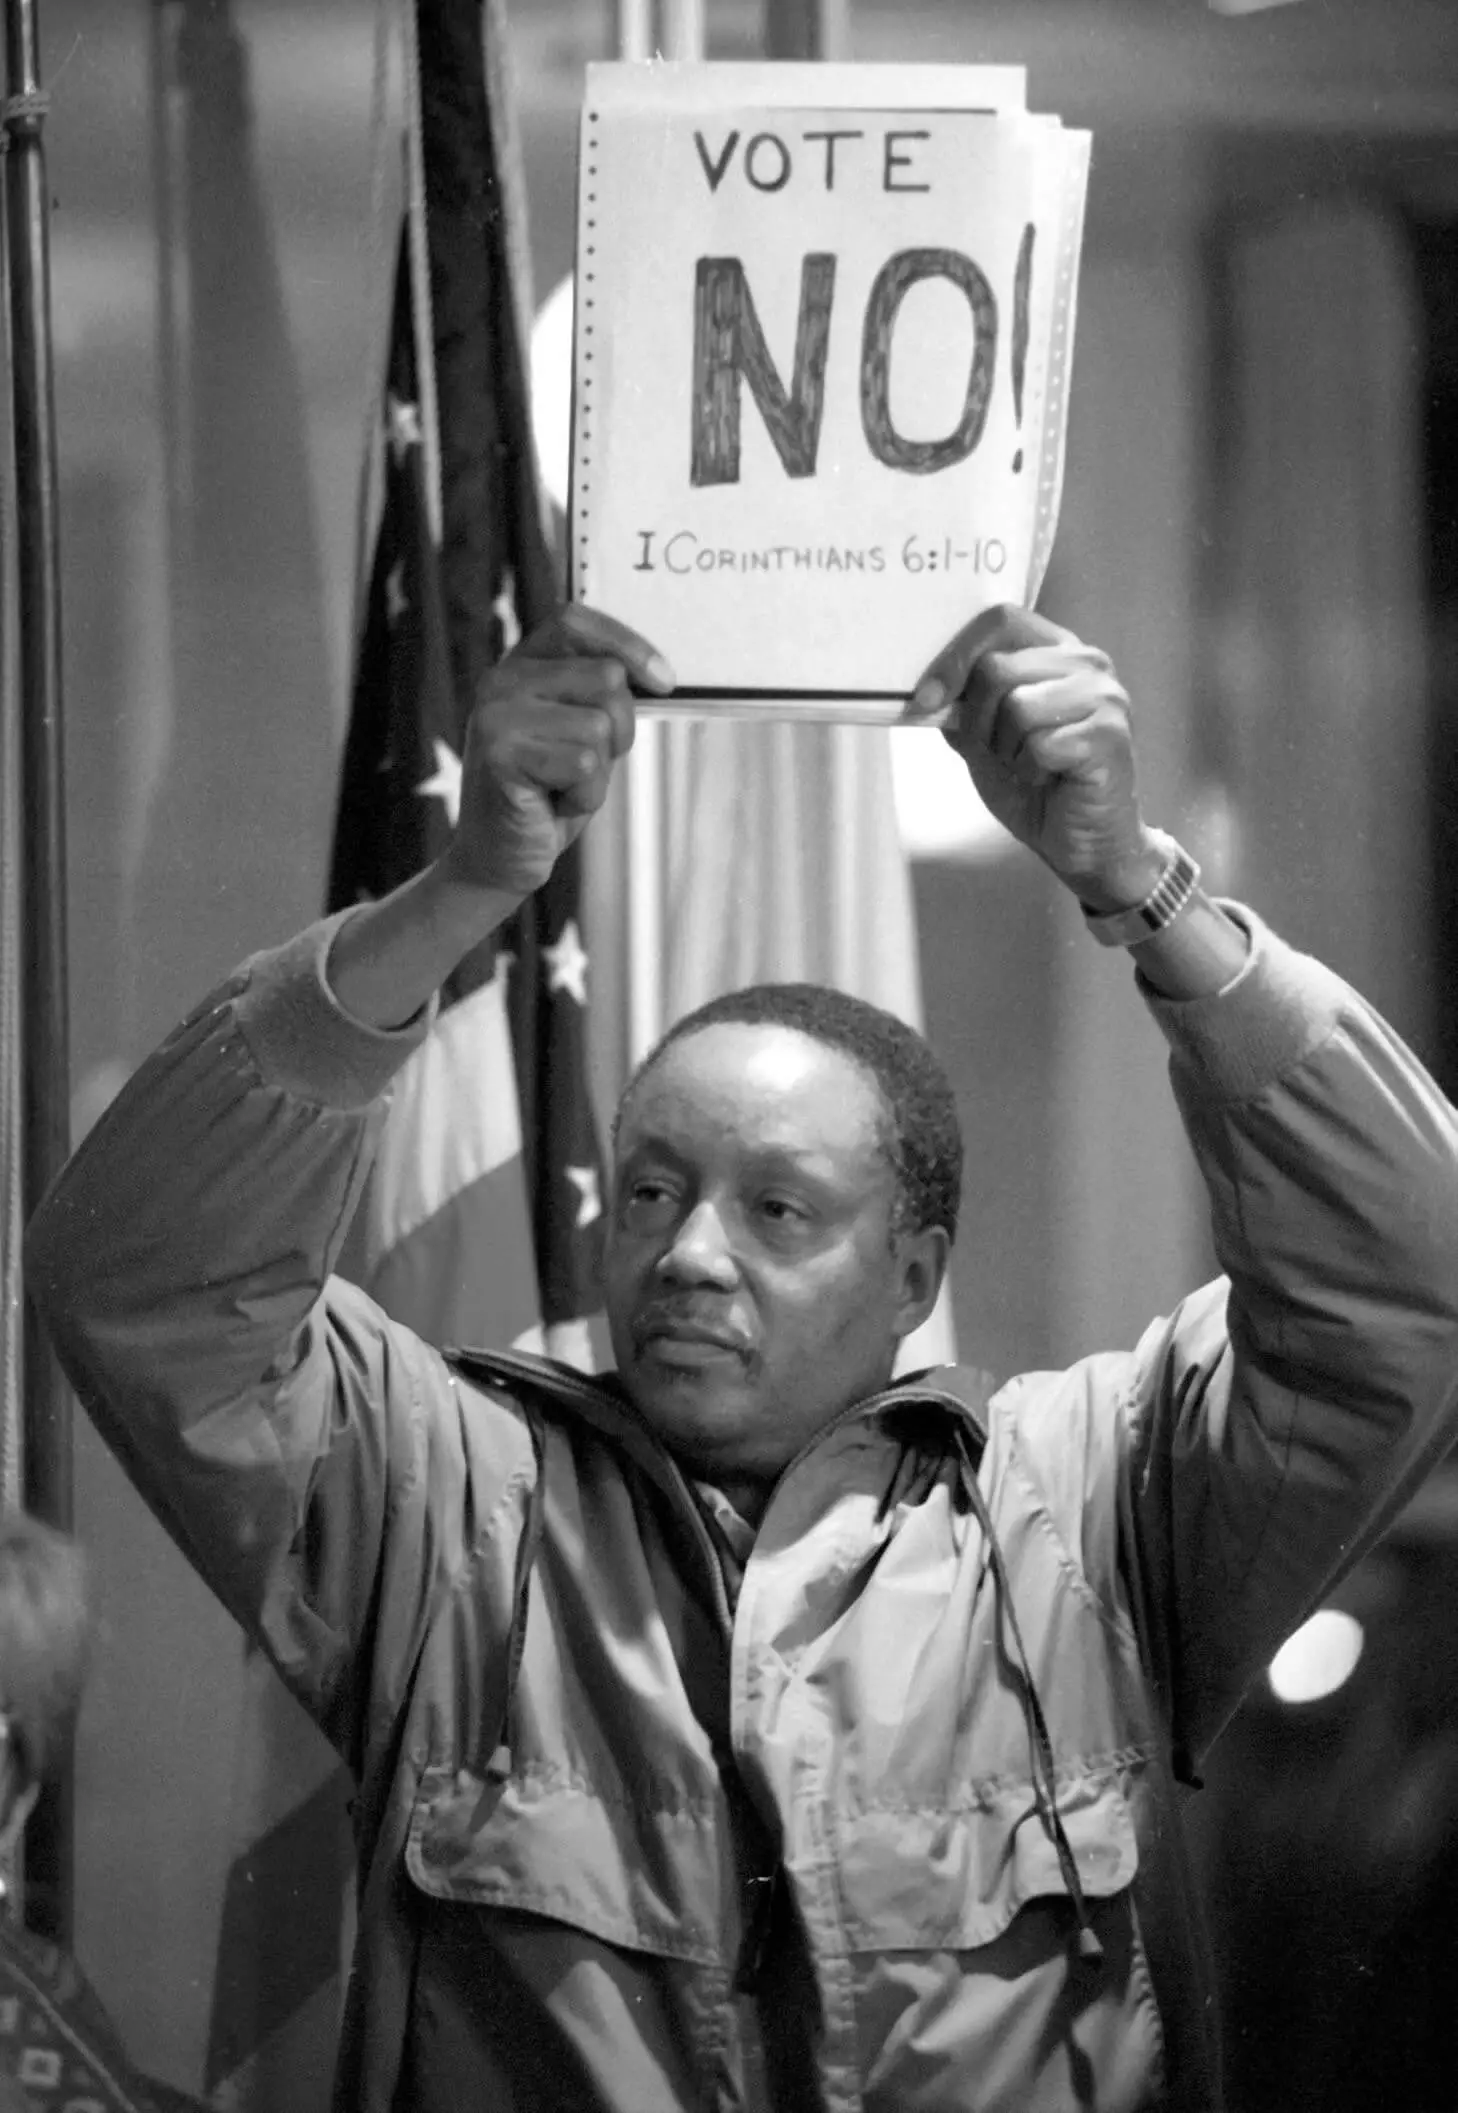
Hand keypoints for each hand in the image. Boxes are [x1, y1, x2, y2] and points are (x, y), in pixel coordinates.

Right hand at [442, 602, 675, 899]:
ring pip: (599, 726)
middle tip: (585, 765)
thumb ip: (601, 696)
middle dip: (618, 730)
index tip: (664, 682)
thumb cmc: (548, 794)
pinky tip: (552, 803)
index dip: (627, 643)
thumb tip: (659, 674)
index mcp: (519, 665)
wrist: (500, 858)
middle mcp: (500, 680)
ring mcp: (495, 715)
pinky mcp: (500, 753)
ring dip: (599, 771)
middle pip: (605, 678)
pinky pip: (584, 765)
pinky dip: (584, 796)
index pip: (574, 620)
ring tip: (562, 786)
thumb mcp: (581, 734)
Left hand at [909, 604, 1158, 908]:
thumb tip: (926, 687)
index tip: (926, 698)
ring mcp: (1105, 696)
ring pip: (1017, 707)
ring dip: (1007, 749)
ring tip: (1029, 765)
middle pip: (997, 668)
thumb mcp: (983, 735)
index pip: (999, 620)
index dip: (955, 656)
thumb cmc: (1036, 784)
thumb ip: (961, 701)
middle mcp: (1087, 662)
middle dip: (978, 720)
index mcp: (1056, 650)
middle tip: (998, 751)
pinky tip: (1049, 780)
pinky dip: (1030, 772)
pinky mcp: (1110, 735)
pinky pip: (1040, 746)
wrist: (1082, 842)